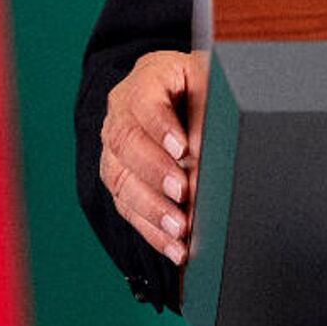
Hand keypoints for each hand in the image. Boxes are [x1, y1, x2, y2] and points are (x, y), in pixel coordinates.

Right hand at [99, 49, 207, 266]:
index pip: (145, 100)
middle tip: (182, 192)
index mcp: (146, 78)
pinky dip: (151, 230)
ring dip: (151, 209)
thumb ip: (209, 104)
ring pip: (120, 179)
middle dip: (155, 171)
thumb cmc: (199, 85)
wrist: (177, 91)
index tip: (183, 148)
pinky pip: (126, 207)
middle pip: (126, 142)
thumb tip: (211, 147)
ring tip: (179, 229)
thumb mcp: (209, 81)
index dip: (161, 126)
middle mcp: (121, 112)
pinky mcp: (119, 178)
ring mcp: (115, 147)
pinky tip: (173, 247)